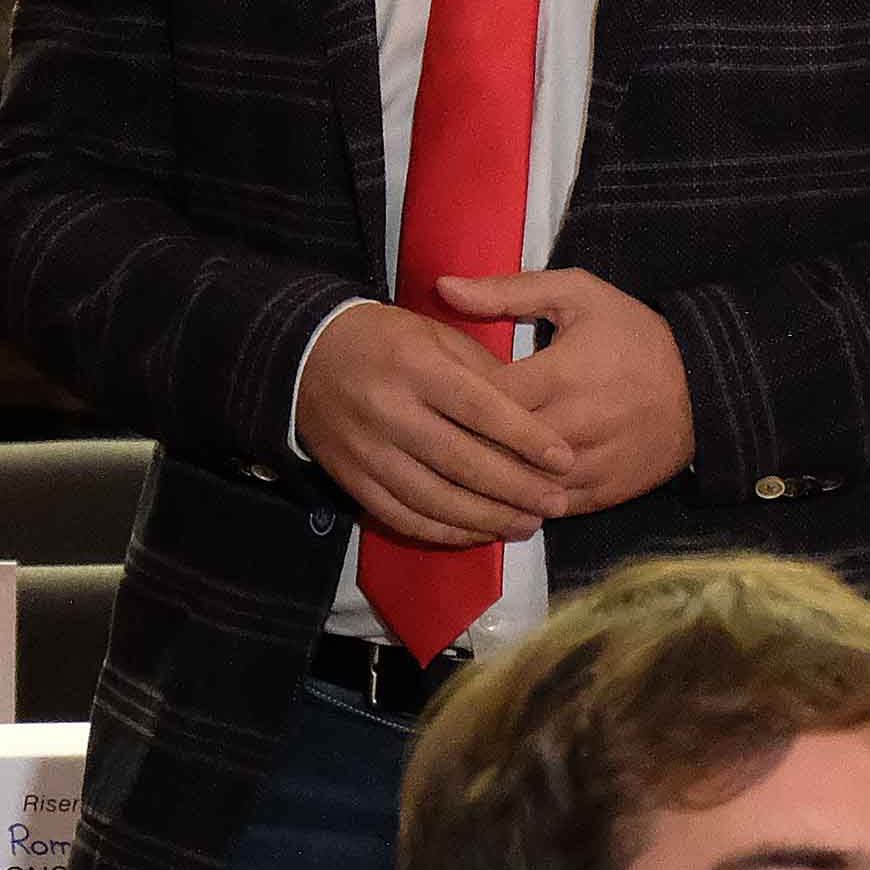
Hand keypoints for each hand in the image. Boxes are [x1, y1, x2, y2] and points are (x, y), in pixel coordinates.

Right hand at [294, 302, 576, 547]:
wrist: (304, 356)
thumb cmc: (385, 340)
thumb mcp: (436, 335)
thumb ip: (484, 372)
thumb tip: (532, 414)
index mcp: (417, 366)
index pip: (480, 409)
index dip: (526, 437)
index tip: (565, 459)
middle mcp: (390, 412)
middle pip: (463, 462)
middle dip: (517, 489)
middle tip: (557, 503)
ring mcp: (368, 452)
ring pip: (435, 499)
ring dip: (488, 518)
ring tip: (528, 524)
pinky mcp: (352, 480)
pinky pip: (404, 517)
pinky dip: (445, 531)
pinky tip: (479, 534)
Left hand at [435, 271, 695, 511]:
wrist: (705, 388)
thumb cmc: (634, 335)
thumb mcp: (578, 294)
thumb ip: (508, 290)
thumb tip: (443, 287)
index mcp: (561, 375)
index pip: (484, 401)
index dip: (451, 400)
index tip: (434, 393)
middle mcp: (572, 428)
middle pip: (493, 449)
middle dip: (459, 443)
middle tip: (432, 433)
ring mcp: (587, 469)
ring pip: (515, 488)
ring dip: (484, 480)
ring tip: (453, 466)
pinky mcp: (600, 496)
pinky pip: (544, 511)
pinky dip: (516, 504)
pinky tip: (491, 492)